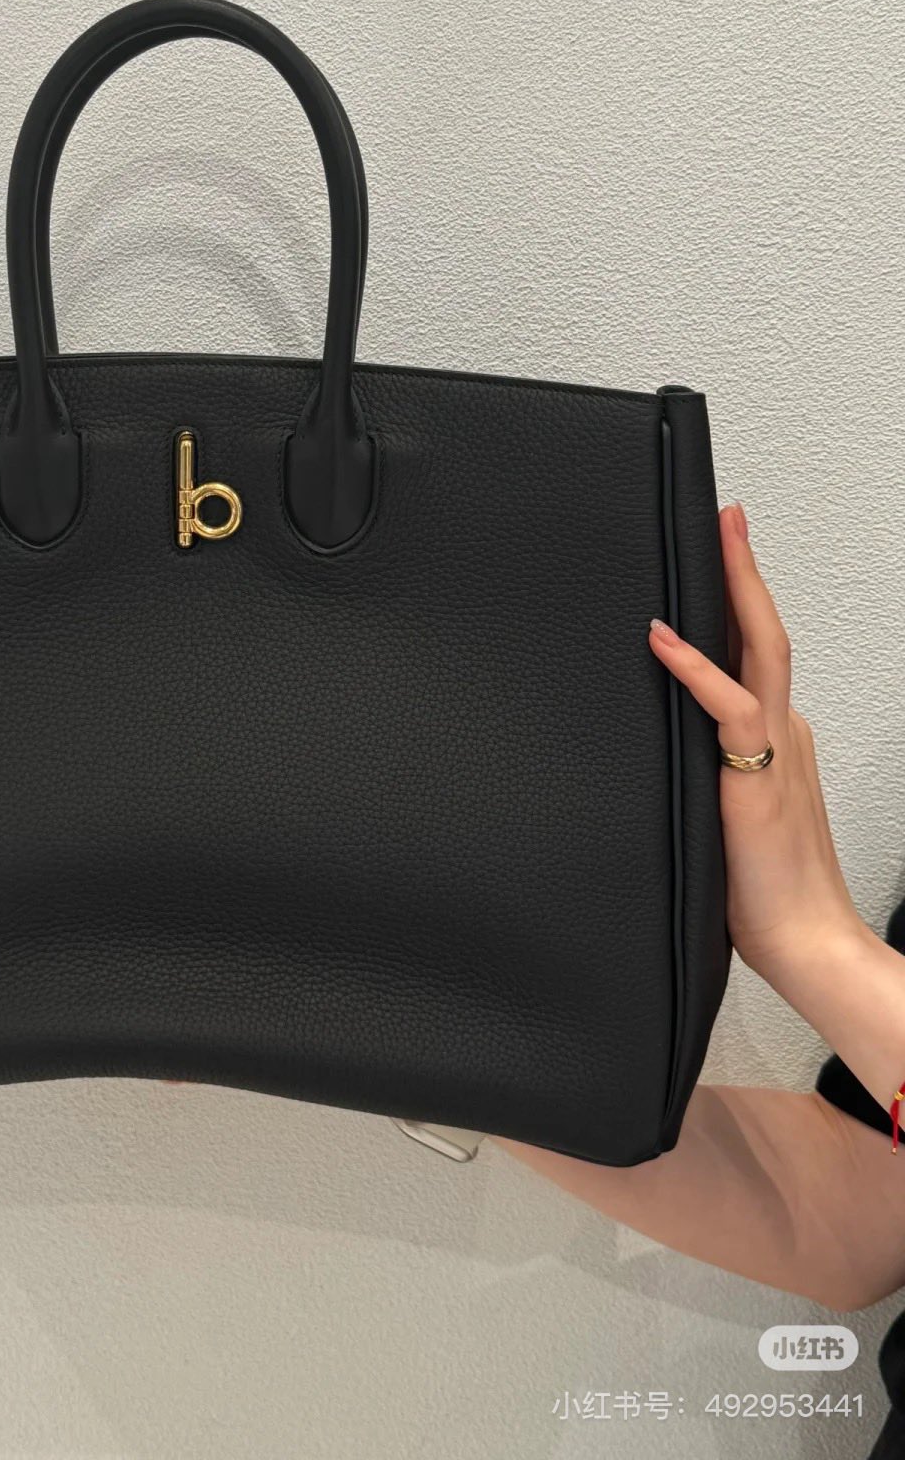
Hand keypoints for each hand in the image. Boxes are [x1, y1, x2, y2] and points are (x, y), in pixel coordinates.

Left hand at [647, 502, 865, 994]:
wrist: (806, 943)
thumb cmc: (763, 893)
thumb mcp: (723, 816)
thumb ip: (700, 774)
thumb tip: (653, 750)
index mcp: (776, 739)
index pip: (755, 656)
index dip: (739, 606)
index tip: (721, 560)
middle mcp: (782, 732)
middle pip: (766, 634)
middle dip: (746, 572)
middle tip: (729, 517)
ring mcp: (776, 749)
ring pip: (760, 652)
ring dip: (736, 591)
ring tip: (720, 538)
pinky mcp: (757, 776)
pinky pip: (728, 709)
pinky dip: (695, 670)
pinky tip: (663, 637)